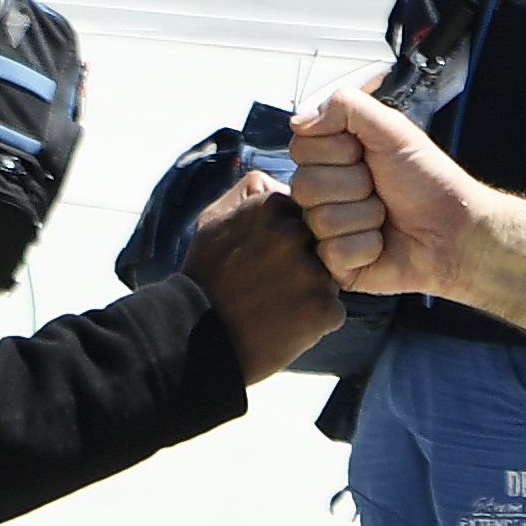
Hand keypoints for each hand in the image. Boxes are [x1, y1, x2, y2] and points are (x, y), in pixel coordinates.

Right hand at [181, 171, 341, 384]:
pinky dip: (314, 321)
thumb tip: (281, 184)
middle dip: (304, 261)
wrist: (194, 341)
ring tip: (275, 306)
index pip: (304, 213)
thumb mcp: (213, 220)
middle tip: (272, 285)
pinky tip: (284, 325)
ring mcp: (313, 272)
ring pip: (328, 276)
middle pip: (320, 243)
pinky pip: (332, 311)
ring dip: (310, 291)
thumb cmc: (204, 278)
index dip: (288, 238)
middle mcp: (296, 234)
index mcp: (272, 207)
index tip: (266, 257)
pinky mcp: (325, 310)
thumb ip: (248, 192)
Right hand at [288, 86, 482, 296]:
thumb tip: (299, 120)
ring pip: (321, 220)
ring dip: (365, 216)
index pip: (301, 148)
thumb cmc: (428, 180)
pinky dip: (367, 245)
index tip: (365, 154)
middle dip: (355, 185)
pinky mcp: (335, 265)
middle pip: (305, 186)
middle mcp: (322, 193)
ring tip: (385, 216)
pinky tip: (383, 242)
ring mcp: (325, 231)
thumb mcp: (392, 128)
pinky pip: (334, 252)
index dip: (338, 151)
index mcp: (330, 158)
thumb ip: (345, 106)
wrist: (454, 229)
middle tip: (379, 188)